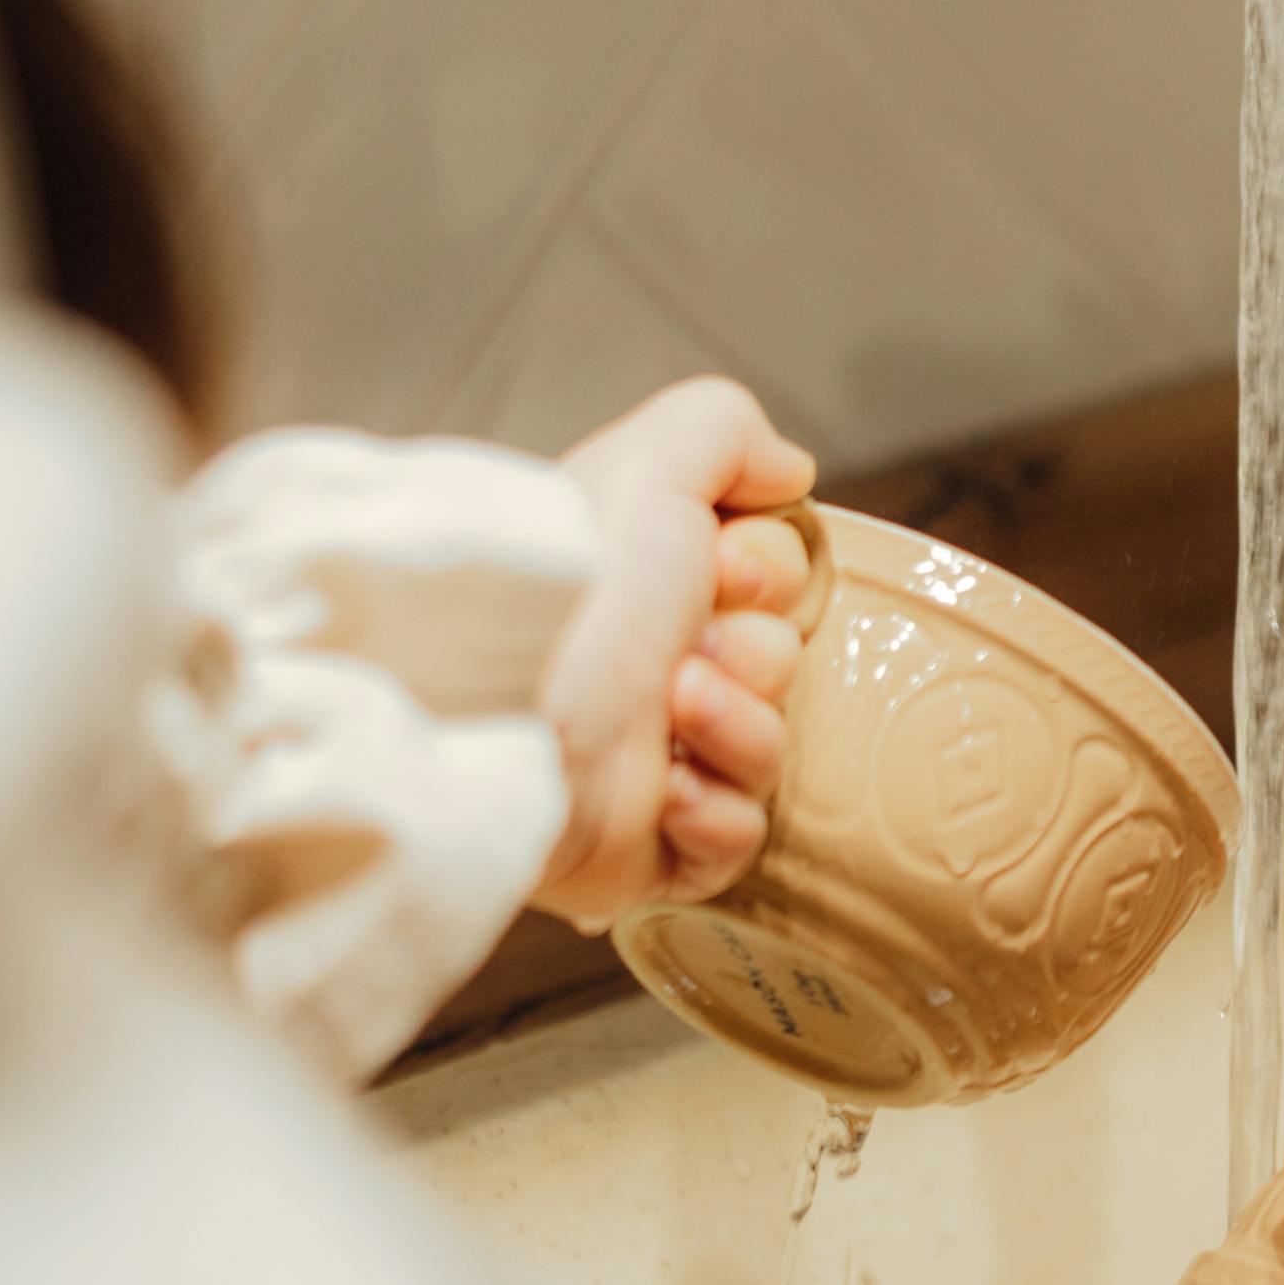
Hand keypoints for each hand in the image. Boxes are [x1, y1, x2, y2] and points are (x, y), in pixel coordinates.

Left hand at [528, 380, 817, 927]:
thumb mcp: (649, 465)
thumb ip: (725, 431)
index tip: (723, 568)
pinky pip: (738, 843)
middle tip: (688, 654)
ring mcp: (651, 766)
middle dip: (751, 652)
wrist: (495, 719)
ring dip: (735, 726)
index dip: (771, 570)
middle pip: (780, 661)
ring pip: (768, 751)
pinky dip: (716, 815)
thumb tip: (788, 468)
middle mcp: (648, 670)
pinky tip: (669, 793)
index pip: (774, 579)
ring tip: (672, 710)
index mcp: (647, 585)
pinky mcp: (649, 853)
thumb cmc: (570, 589)